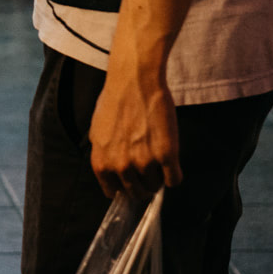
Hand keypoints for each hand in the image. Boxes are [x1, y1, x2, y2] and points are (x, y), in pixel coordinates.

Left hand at [88, 54, 181, 197]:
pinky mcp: (166, 154)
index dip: (123, 186)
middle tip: (148, 168)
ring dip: (159, 176)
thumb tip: (113, 171)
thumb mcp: (97, 131)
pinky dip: (174, 174)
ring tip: (158, 158)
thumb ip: (104, 155)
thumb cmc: (115, 101)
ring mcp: (144, 161)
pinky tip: (171, 161)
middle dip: (143, 183)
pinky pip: (174, 180)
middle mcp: (121, 166)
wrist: (134, 81)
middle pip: (137, 193)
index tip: (131, 181)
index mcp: (101, 161)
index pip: (113, 192)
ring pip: (156, 187)